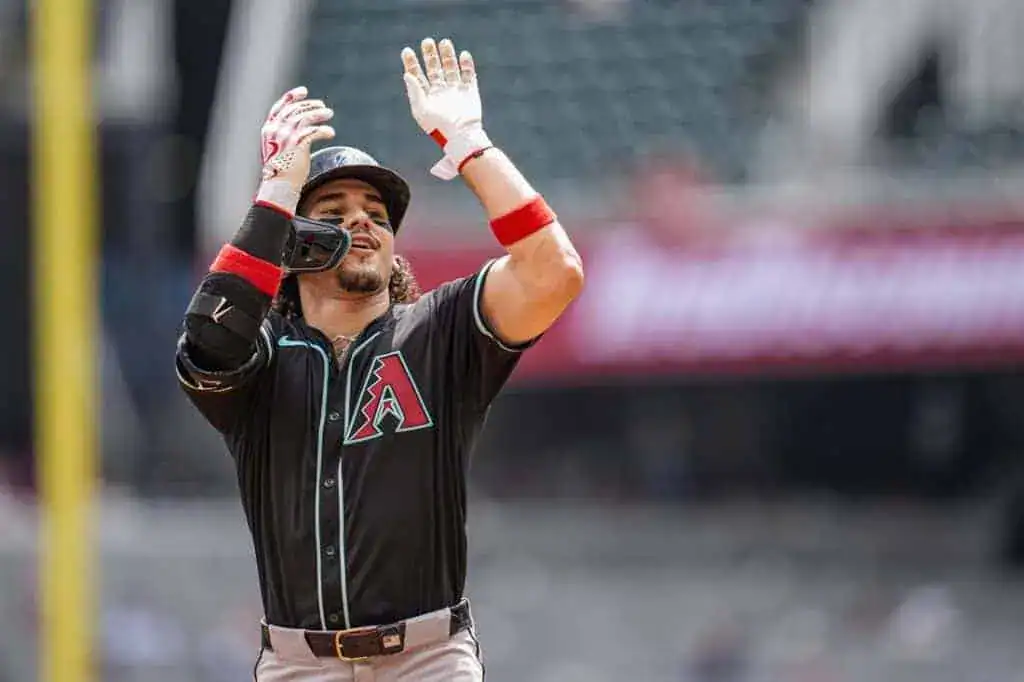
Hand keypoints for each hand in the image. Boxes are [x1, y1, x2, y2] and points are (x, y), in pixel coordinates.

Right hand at [255, 85, 334, 215]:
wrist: (279, 187)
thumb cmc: (281, 173)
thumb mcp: (279, 151)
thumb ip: (285, 138)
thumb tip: (301, 132)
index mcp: (269, 130)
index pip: (279, 108)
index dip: (291, 97)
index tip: (303, 91)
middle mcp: (275, 130)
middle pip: (294, 110)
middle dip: (309, 105)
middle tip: (323, 107)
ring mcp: (285, 137)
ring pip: (304, 117)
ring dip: (318, 114)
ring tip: (329, 114)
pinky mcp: (297, 145)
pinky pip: (313, 131)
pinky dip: (323, 130)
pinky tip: (331, 132)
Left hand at [402, 38, 491, 180]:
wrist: (461, 136)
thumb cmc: (439, 127)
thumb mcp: (421, 110)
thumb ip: (414, 91)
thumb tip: (407, 74)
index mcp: (427, 96)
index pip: (417, 76)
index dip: (412, 63)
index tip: (407, 51)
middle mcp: (441, 92)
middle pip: (434, 68)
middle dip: (430, 55)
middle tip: (427, 41)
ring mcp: (456, 91)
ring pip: (451, 68)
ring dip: (448, 56)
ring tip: (444, 42)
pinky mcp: (470, 93)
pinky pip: (469, 75)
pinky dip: (467, 65)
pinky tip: (463, 54)